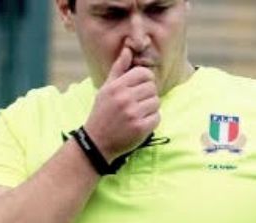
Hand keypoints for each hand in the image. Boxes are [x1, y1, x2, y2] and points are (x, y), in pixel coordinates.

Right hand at [83, 46, 158, 160]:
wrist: (97, 140)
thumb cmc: (103, 111)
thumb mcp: (107, 88)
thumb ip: (119, 68)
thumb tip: (128, 49)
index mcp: (116, 86)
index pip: (144, 74)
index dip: (146, 80)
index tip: (141, 88)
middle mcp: (124, 98)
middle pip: (152, 88)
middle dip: (148, 95)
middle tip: (138, 103)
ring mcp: (133, 114)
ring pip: (156, 102)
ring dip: (151, 108)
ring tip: (138, 113)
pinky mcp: (140, 128)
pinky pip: (157, 117)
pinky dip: (152, 120)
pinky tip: (140, 122)